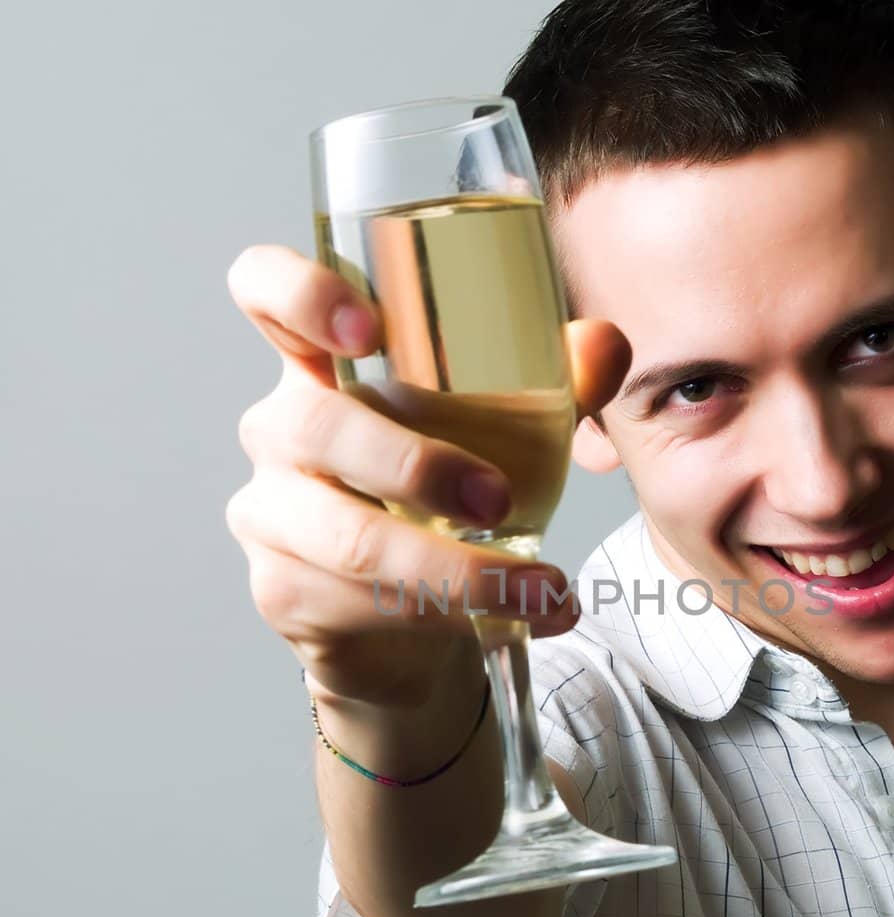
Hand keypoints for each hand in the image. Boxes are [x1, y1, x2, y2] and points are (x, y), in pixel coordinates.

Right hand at [223, 245, 629, 706]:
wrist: (414, 625)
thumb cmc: (450, 500)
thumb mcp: (509, 431)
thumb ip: (554, 380)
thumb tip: (604, 345)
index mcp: (323, 364)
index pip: (266, 291)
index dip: (299, 292)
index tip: (369, 328)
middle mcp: (279, 430)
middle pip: (316, 426)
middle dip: (416, 466)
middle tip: (499, 501)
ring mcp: (270, 514)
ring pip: (350, 539)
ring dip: (458, 571)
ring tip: (540, 588)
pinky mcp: (283, 592)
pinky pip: (357, 603)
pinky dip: (449, 615)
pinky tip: (510, 618)